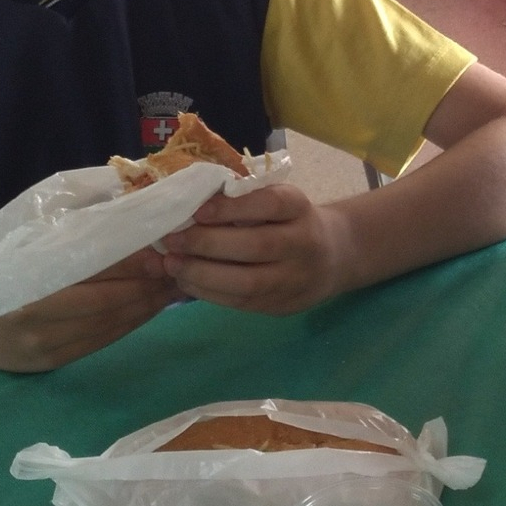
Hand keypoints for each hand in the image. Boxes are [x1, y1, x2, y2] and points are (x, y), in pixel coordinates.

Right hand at [0, 250, 176, 373]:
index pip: (88, 274)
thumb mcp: (15, 249)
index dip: (128, 265)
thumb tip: (114, 211)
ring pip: (109, 325)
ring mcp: (46, 346)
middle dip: (145, 286)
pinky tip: (150, 308)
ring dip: (146, 306)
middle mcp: (36, 321)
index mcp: (23, 286)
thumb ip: (58, 236)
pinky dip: (131, 323)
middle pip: (104, 302)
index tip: (158, 252)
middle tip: (176, 267)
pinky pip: (102, 341)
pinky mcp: (55, 362)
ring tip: (173, 286)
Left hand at [160, 183, 350, 314]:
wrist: (333, 257)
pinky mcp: (282, 305)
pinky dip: (208, 292)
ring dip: (202, 273)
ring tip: (172, 263)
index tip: (199, 209)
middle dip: (208, 243)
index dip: (234, 207)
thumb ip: (244, 200)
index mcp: (300, 208)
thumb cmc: (290, 221)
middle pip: (257, 245)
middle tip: (172, 239)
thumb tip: (189, 201)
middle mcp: (303, 243)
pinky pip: (241, 302)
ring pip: (247, 282)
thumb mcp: (279, 201)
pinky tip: (186, 280)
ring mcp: (295, 279)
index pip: (270, 204)